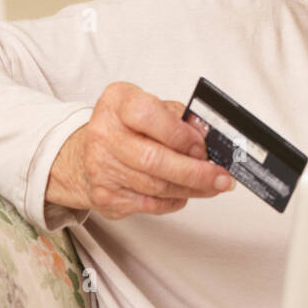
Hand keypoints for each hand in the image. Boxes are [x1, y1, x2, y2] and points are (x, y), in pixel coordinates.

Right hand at [46, 81, 233, 219]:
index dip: (181, 134)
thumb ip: (179, 118)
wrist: (86, 154)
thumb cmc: (126, 128)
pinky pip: (150, 204)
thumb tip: (208, 136)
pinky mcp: (105, 196)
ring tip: (212, 186)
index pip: (149, 116)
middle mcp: (104, 134)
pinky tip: (185, 193)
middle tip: (221, 177)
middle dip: (196, 172)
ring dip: (192, 189)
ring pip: (157, 186)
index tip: (203, 147)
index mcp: (117, 103)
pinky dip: (174, 200)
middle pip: (154, 159)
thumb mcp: (150, 107)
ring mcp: (101, 167)